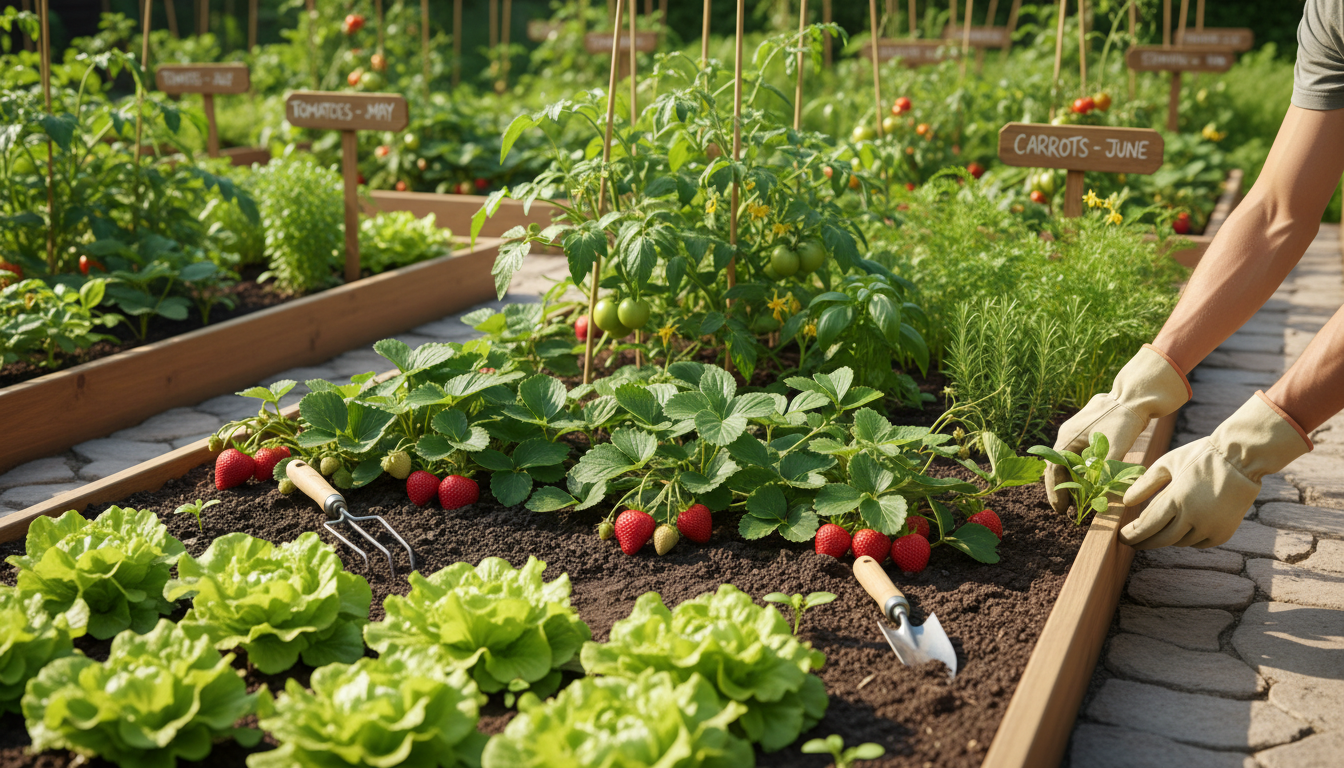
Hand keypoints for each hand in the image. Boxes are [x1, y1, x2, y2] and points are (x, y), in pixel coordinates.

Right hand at [1046, 345, 1189, 513]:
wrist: (1136, 395)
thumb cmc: (1125, 419)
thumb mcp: (1115, 447)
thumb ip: (1104, 470)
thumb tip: (1096, 493)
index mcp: (1068, 437)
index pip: (1054, 470)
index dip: (1056, 492)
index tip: (1061, 510)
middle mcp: (1068, 435)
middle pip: (1058, 467)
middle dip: (1061, 490)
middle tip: (1066, 511)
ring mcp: (1076, 432)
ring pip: (1067, 463)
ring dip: (1071, 482)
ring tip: (1076, 501)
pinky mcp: (1087, 432)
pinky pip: (1077, 456)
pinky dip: (1080, 472)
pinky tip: (1088, 483)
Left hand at [1121, 392, 1310, 549]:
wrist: (1242, 459)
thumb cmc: (1201, 456)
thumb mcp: (1168, 463)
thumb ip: (1145, 484)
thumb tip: (1126, 502)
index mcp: (1177, 498)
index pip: (1147, 525)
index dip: (1132, 534)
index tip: (1121, 537)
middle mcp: (1194, 517)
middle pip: (1161, 539)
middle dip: (1144, 541)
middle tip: (1132, 541)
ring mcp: (1210, 528)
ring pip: (1179, 542)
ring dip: (1166, 537)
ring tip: (1157, 530)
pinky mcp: (1223, 533)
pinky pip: (1198, 543)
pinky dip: (1187, 538)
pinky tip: (1181, 528)